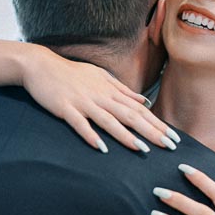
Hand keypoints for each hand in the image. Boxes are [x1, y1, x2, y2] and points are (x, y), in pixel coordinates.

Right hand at [20, 48, 178, 153]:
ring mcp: (83, 102)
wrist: (41, 65)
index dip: (157, 124)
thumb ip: (123, 90)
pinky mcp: (66, 108)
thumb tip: (144, 101)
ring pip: (109, 121)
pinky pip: (80, 124)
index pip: (139, 110)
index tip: (174, 137)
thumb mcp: (101, 77)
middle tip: (169, 146)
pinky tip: (101, 148)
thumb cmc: (71, 73)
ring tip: (142, 149)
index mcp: (110, 91)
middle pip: (130, 116)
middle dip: (150, 131)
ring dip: (126, 136)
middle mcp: (101, 97)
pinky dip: (90, 135)